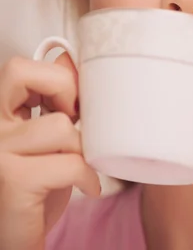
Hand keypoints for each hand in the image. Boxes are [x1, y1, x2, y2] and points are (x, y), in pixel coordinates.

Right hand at [0, 54, 100, 249]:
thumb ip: (56, 101)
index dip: (57, 76)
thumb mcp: (49, 139)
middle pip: (21, 72)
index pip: (20, 67)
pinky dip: (89, 177)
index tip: (74, 104)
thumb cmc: (37, 188)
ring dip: (82, 147)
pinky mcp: (12, 180)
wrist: (15, 237)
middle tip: (76, 121)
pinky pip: (70, 163)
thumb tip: (67, 57)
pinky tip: (87, 187)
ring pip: (61, 125)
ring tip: (78, 164)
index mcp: (0, 114)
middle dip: (65, 91)